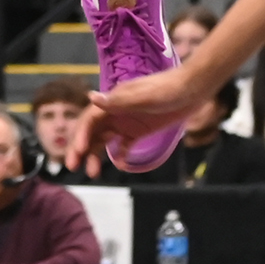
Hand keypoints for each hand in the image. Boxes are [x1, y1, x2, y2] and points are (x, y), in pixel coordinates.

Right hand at [80, 62, 201, 166]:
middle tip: (72, 166)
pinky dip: (119, 156)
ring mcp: (127, 122)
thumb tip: (91, 97)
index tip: (78, 151)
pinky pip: (123, 145)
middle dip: (80, 148)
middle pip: (92, 131)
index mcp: (114, 101)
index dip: (81, 134)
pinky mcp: (139, 130)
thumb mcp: (144, 96)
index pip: (90, 118)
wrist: (191, 89)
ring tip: (93, 174)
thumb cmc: (167, 89)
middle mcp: (116, 111)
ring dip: (96, 155)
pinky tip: (120, 165)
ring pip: (104, 140)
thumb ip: (119, 100)